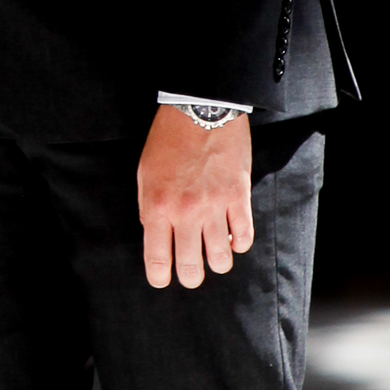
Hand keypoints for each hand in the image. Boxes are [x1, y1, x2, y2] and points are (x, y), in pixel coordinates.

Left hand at [136, 107, 253, 289]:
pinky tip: (232, 237)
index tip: (162, 279)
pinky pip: (244, 237)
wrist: (201, 110)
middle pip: (190, 268)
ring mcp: (215, 207)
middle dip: (190, 276)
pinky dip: (238, 244)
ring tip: (213, 253)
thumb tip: (156, 236)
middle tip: (190, 272)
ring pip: (221, 260)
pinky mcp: (239, 197)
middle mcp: (186, 212)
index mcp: (157, 207)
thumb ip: (148, 208)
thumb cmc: (169, 140)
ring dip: (217, 262)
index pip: (158, 260)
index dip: (160, 277)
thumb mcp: (145, 174)